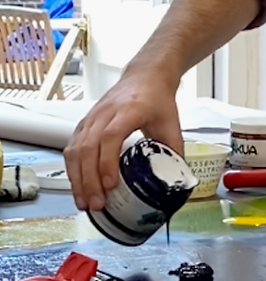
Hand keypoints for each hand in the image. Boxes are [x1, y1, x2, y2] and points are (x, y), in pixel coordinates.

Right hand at [64, 69, 182, 211]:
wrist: (145, 76)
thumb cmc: (158, 99)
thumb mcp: (172, 123)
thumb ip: (174, 151)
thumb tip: (177, 180)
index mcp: (130, 110)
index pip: (110, 136)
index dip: (107, 162)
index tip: (110, 185)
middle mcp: (105, 113)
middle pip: (88, 147)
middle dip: (89, 179)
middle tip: (97, 204)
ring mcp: (91, 118)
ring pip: (75, 149)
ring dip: (77, 179)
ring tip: (85, 203)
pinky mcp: (83, 124)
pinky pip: (71, 148)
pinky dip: (73, 170)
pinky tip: (79, 187)